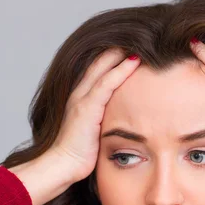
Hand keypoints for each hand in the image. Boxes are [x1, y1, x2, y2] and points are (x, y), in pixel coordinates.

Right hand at [49, 48, 140, 181]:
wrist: (63, 166)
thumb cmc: (80, 156)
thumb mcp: (95, 134)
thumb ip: (105, 122)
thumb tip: (124, 123)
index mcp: (81, 99)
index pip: (98, 71)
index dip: (114, 58)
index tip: (133, 49)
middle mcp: (79, 94)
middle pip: (100, 62)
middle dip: (118, 49)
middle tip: (139, 38)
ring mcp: (82, 99)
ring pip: (103, 67)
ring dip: (122, 53)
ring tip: (141, 42)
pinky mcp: (87, 107)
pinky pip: (107, 82)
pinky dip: (121, 70)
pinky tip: (135, 60)